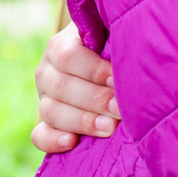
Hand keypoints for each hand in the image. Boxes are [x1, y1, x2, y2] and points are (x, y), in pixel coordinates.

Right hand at [34, 21, 118, 153]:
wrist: (112, 65)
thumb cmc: (119, 44)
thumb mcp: (115, 34)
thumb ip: (119, 37)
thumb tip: (137, 37)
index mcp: (61, 45)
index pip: (68, 57)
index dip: (94, 70)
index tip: (118, 79)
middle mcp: (48, 71)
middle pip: (60, 87)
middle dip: (94, 99)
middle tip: (121, 109)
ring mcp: (45, 98)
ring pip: (50, 111)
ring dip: (82, 120)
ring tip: (109, 127)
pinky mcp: (47, 122)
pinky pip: (39, 134)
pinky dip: (52, 140)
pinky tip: (72, 142)